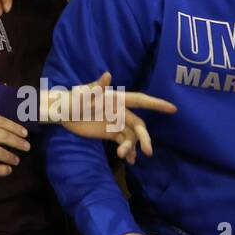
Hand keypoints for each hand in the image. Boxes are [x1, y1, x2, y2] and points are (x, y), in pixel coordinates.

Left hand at [50, 72, 177, 163]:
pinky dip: (128, 151)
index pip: (140, 100)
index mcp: (116, 99)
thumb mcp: (82, 94)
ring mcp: (115, 123)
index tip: (173, 109)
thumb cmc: (72, 99)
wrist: (62, 113)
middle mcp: (120, 111)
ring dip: (132, 147)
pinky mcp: (109, 133)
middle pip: (138, 125)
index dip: (156, 104)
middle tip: (148, 151)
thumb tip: (107, 74)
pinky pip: (123, 143)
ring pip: (131, 136)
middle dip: (145, 138)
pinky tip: (129, 160)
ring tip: (124, 156)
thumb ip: (95, 87)